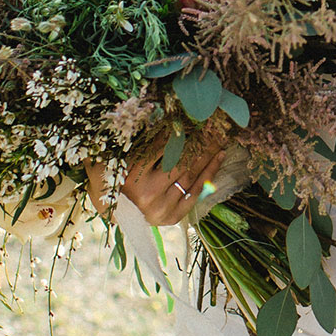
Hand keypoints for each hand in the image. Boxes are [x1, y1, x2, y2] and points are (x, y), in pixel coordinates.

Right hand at [87, 133, 226, 227]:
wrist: (116, 214)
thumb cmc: (116, 182)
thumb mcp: (117, 160)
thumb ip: (134, 143)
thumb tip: (157, 118)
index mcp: (132, 176)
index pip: (161, 149)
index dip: (178, 133)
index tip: (191, 119)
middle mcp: (148, 193)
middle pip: (180, 163)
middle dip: (199, 144)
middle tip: (213, 127)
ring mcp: (162, 207)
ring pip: (191, 178)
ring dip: (208, 156)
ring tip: (219, 139)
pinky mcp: (172, 217)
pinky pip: (195, 194)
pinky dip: (209, 175)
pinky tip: (218, 158)